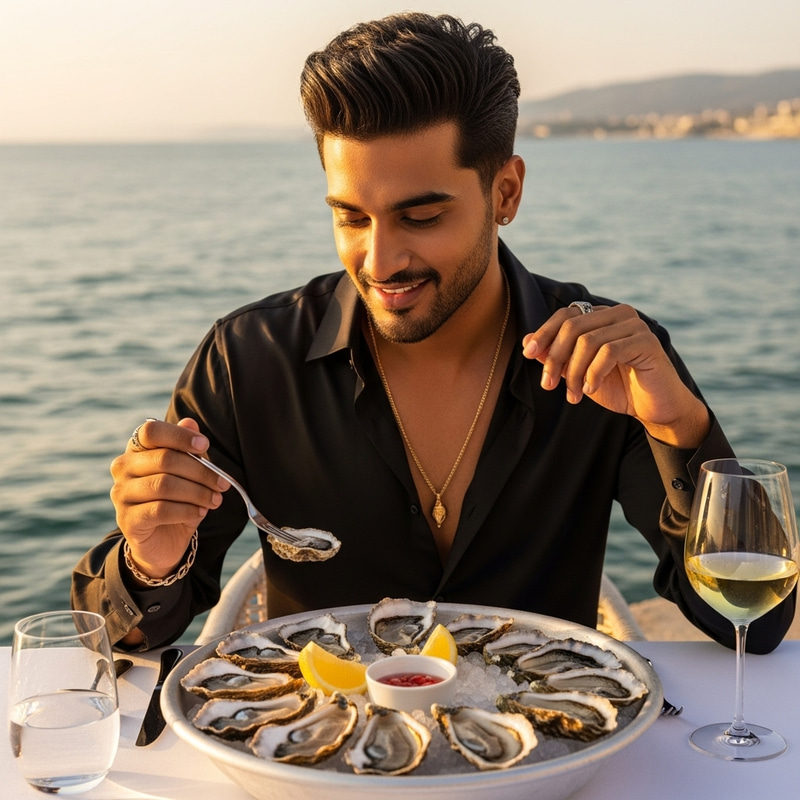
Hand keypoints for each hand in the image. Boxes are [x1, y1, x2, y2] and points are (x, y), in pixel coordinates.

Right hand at [110, 418, 229, 580]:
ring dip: (197, 492)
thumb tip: (191, 422)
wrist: (163, 541)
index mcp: (136, 450)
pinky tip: (200, 513)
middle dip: (200, 471)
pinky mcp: (126, 520)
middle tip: (222, 483)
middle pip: (164, 459)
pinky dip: (186, 510)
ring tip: (215, 500)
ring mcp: (121, 494)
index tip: (204, 445)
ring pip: (164, 485)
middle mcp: (123, 468)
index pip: (151, 431)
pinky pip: (160, 509)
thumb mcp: (188, 474)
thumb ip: (188, 449)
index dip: (179, 435)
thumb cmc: (177, 500)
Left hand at [522, 303, 709, 446]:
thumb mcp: (578, 373)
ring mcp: (634, 325)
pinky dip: (594, 373)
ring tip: (573, 396)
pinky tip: (591, 390)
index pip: (566, 315)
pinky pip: (609, 352)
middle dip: (554, 358)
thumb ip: (556, 357)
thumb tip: (527, 341)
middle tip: (548, 385)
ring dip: (574, 373)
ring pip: (588, 341)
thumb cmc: (617, 388)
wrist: (654, 408)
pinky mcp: (646, 341)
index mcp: (602, 317)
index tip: (527, 354)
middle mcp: (618, 314)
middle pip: (573, 327)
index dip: (544, 333)